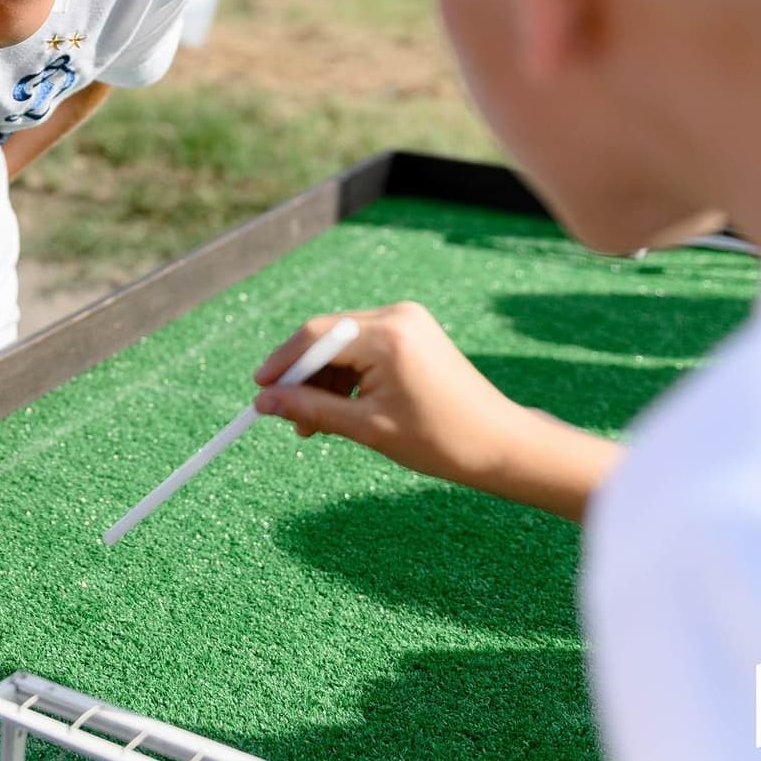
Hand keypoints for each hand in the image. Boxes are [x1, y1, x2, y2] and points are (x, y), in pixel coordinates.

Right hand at [252, 302, 535, 491]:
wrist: (501, 444)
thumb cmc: (441, 440)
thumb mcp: (367, 428)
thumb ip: (310, 409)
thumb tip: (264, 403)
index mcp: (388, 336)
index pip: (315, 337)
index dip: (281, 365)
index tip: (259, 393)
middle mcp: (397, 316)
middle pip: (326, 337)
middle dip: (302, 377)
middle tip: (288, 418)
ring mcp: (407, 320)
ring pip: (342, 343)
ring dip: (324, 380)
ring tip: (317, 424)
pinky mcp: (413, 331)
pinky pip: (363, 346)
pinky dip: (347, 375)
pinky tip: (342, 408)